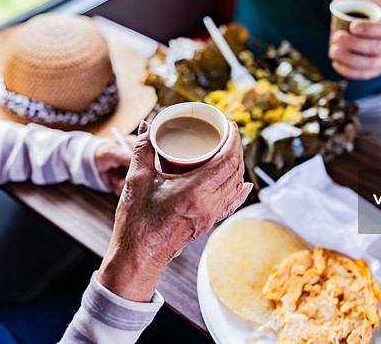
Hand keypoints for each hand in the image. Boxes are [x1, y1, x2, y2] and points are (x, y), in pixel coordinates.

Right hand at [98, 119, 252, 300]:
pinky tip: (243, 184)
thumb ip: (143, 148)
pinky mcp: (208, 223)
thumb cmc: (137, 221)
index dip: (233, 140)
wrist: (138, 256)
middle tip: (228, 133)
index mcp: (195, 191)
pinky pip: (232, 203)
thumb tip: (148, 124)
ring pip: (235, 185)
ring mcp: (210, 215)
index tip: (230, 126)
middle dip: (236, 148)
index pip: (227, 160)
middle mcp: (209, 204)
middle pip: (235, 170)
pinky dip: (239, 190)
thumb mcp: (137, 179)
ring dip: (237, 165)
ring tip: (229, 150)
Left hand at [328, 0, 380, 79]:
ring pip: (370, 64)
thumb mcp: (378, 4)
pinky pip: (365, 75)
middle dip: (355, 44)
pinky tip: (336, 64)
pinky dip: (350, 72)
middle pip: (378, 48)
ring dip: (349, 59)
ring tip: (333, 51)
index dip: (370, 29)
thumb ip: (359, 0)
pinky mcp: (380, 70)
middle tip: (337, 37)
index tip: (352, 26)